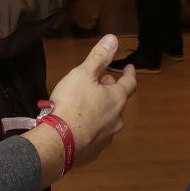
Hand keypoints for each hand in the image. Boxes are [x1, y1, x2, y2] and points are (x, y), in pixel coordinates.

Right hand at [25, 34, 135, 183]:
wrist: (60, 143)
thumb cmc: (73, 103)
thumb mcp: (83, 74)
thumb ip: (99, 57)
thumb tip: (114, 39)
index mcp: (117, 99)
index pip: (129, 83)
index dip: (129, 73)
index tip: (129, 66)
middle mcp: (117, 119)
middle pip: (117, 101)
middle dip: (110, 90)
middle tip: (100, 82)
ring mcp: (106, 137)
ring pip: (107, 119)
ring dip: (100, 109)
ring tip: (86, 103)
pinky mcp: (94, 151)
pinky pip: (95, 134)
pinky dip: (90, 126)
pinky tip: (78, 125)